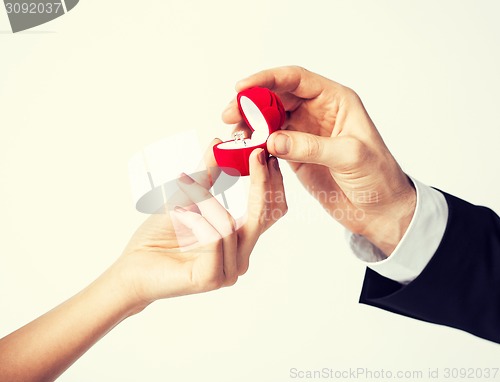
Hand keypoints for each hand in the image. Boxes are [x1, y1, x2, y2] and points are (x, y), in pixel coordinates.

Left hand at [112, 142, 286, 309]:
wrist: (131, 267)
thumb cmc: (158, 237)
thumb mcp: (187, 197)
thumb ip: (206, 174)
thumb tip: (218, 143)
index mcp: (240, 240)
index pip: (270, 212)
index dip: (272, 183)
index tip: (264, 153)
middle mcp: (240, 257)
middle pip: (263, 217)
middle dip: (261, 183)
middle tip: (255, 154)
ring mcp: (228, 271)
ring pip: (230, 224)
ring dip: (204, 201)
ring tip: (182, 193)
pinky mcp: (211, 278)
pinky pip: (214, 237)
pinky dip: (195, 218)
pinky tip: (178, 214)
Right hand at [223, 66, 414, 255]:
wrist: (379, 209)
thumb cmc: (377, 177)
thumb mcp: (349, 156)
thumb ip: (311, 147)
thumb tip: (272, 141)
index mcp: (336, 101)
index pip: (296, 80)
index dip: (267, 79)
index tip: (242, 87)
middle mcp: (317, 112)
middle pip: (276, 97)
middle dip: (251, 103)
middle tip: (230, 114)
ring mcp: (304, 134)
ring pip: (269, 120)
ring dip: (249, 125)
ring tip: (234, 136)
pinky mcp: (296, 155)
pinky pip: (270, 144)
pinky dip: (255, 146)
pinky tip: (243, 150)